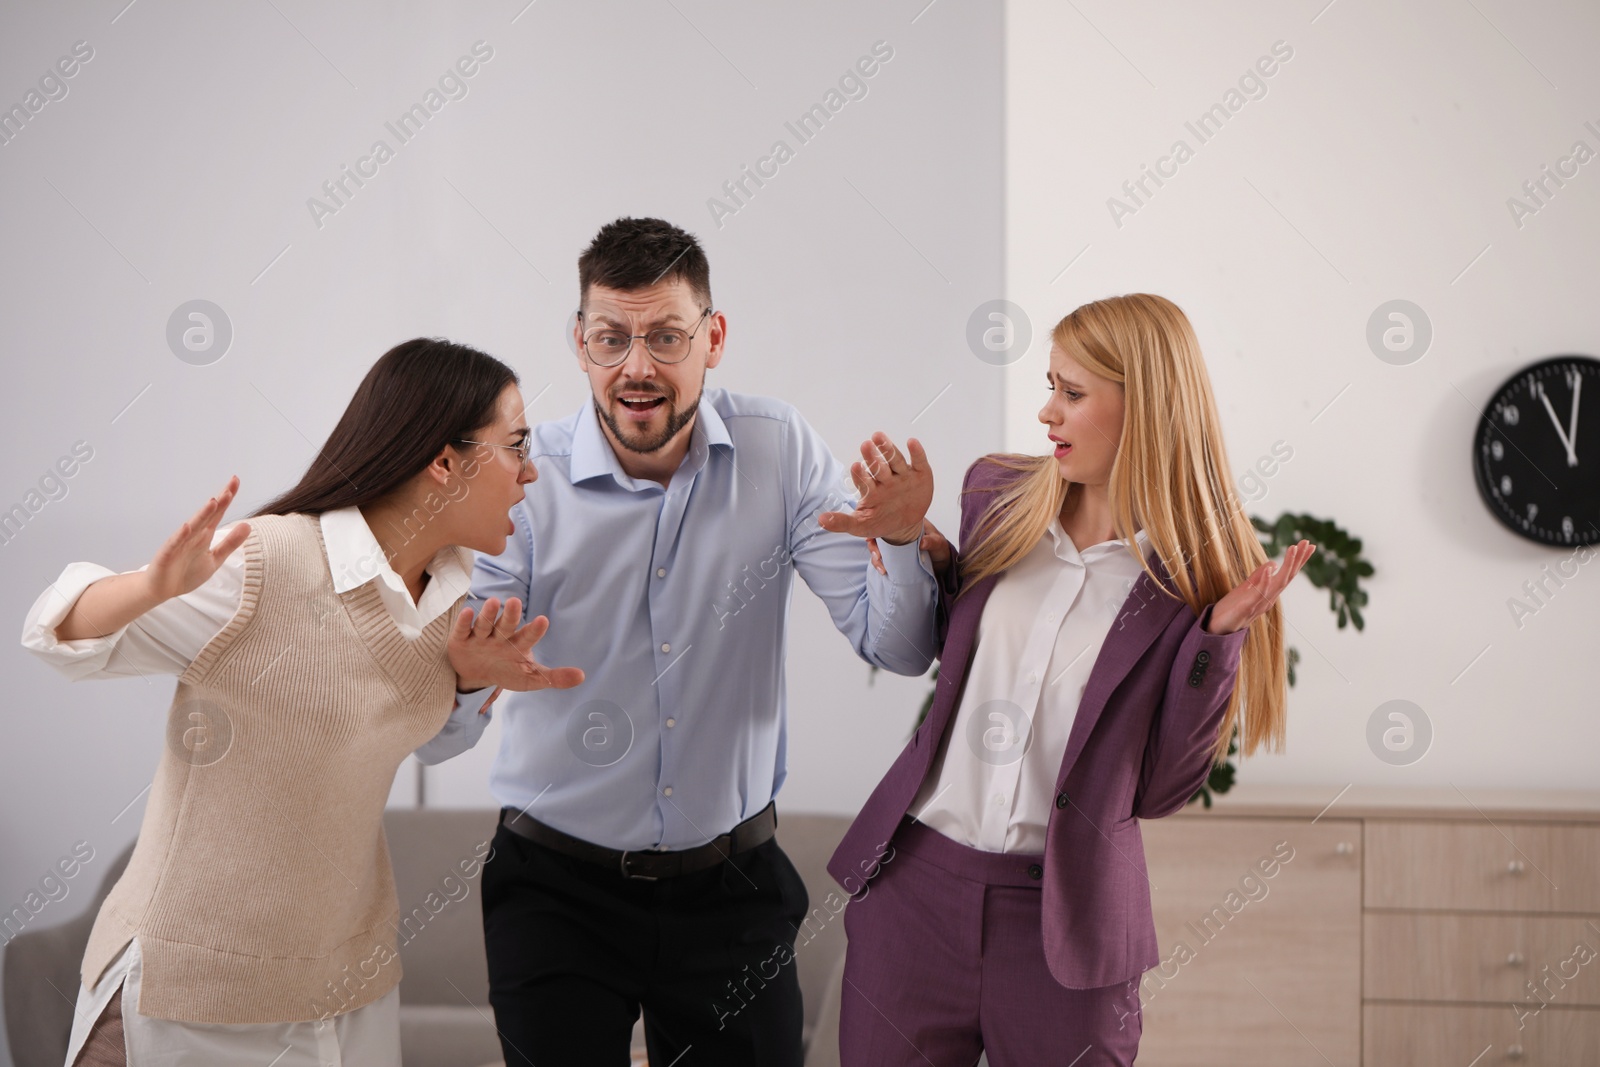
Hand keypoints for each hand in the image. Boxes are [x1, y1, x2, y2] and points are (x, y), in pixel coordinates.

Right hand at [144, 475, 251, 602]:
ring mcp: (179, 544)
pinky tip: (187, 526)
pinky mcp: (167, 556)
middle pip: (208, 515)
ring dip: (202, 514)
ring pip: (193, 527)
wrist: (162, 590)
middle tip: (231, 484)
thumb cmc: (187, 573)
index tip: (236, 481)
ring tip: (214, 501)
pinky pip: (174, 545)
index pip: (218, 513)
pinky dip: (180, 536)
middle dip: (219, 500)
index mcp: (204, 535)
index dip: (227, 498)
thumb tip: (248, 525)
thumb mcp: (215, 559)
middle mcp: (193, 535)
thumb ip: (230, 543)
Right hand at [449, 597, 585, 692]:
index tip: (544, 620)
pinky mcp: (462, 640)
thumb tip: (582, 676)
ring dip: (489, 614)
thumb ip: (554, 677)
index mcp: (518, 644)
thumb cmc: (507, 671)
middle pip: (507, 625)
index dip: (535, 630)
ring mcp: (481, 637)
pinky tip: (468, 612)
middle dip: (511, 615)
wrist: (476, 676)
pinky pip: (463, 630)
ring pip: (485, 624)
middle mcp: (500, 637)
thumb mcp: (530, 678)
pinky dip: (465, 622)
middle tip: (517, 602)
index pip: (528, 636)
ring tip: (494, 602)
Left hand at [818, 433, 931, 545]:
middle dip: (872, 456)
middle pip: (879, 466)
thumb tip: (821, 520)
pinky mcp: (920, 474)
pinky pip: (918, 461)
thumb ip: (842, 522)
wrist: (906, 525)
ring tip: (879, 438)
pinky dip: (916, 452)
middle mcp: (885, 479)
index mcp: (871, 488)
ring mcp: (902, 475)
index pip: (863, 480)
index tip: (856, 468)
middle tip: (865, 445)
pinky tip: (912, 443)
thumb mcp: (861, 525)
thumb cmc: (881, 520)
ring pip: (895, 460)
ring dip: (888, 449)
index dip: (860, 475)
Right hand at [869, 519, 952, 575]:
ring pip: (878, 549)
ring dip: (876, 559)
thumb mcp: (939, 543)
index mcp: (907, 523)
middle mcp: (898, 532)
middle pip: (878, 536)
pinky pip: (883, 559)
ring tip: (883, 569)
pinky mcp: (895, 557)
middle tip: (878, 557)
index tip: (872, 538)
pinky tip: (883, 572)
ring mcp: (895, 545)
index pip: (887, 522)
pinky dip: (880, 565)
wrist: (943, 563)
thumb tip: (922, 542)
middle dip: (874, 547)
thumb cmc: (940, 548)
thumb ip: (932, 542)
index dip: (876, 528)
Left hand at [1205, 540, 1314, 634]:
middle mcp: (1269, 598)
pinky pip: (1259, 594)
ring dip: (1287, 566)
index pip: (1288, 574)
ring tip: (1293, 548)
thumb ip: (1259, 576)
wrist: (1218, 628)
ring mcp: (1260, 603)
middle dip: (1298, 560)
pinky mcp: (1247, 608)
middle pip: (1288, 577)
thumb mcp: (1246, 588)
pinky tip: (1270, 569)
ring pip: (1278, 584)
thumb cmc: (1232, 609)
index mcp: (1269, 592)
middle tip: (1307, 543)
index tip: (1309, 544)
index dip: (1298, 560)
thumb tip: (1273, 564)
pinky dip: (1266, 581)